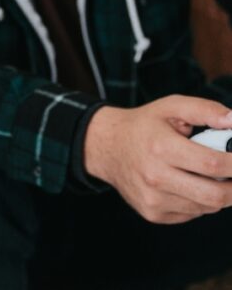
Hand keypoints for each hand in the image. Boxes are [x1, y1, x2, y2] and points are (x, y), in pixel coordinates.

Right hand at [84, 95, 231, 223]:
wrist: (107, 146)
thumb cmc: (143, 126)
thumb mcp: (170, 107)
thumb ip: (205, 110)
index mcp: (161, 146)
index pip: (213, 163)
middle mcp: (155, 176)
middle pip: (215, 195)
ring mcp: (153, 198)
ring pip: (206, 207)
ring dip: (215, 193)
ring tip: (204, 174)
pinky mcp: (152, 213)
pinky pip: (191, 214)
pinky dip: (198, 201)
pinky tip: (186, 184)